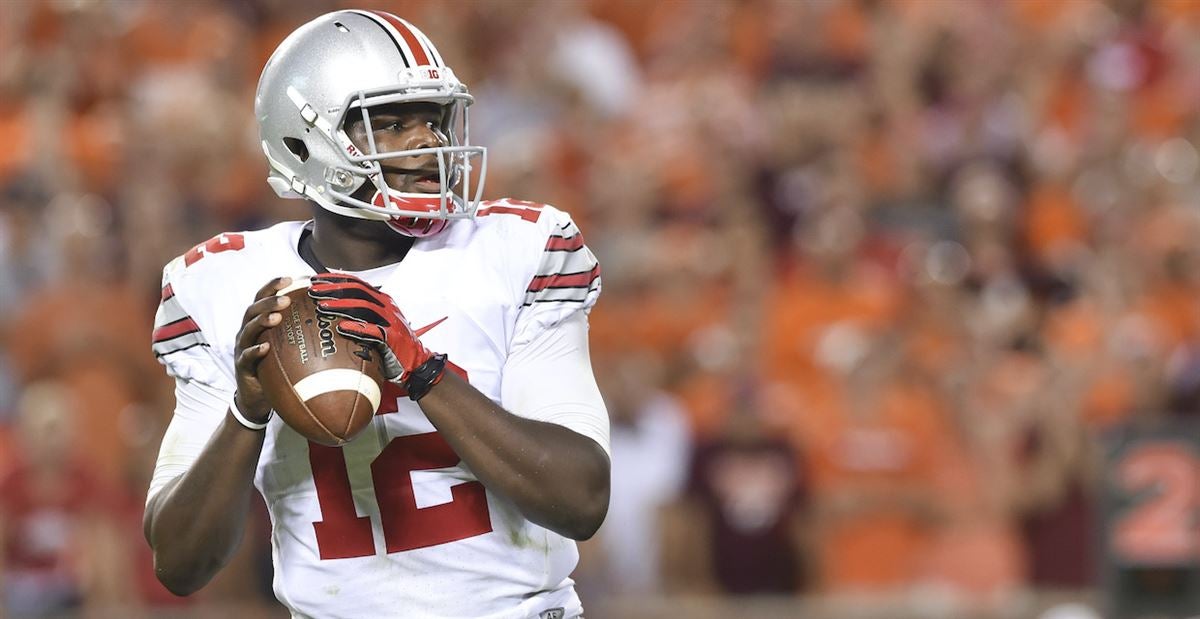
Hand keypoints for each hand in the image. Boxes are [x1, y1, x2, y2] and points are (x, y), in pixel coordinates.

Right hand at [234, 276, 293, 421]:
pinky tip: (265, 348)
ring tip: (277, 316)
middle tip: (286, 298)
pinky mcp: (241, 366)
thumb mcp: (289, 346)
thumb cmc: (276, 366)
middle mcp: (247, 331)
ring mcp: (242, 348)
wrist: (257, 397)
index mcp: (258, 322)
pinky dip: (255, 351)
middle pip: (253, 310)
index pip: (262, 298)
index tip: (289, 278)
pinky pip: (246, 356)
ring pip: (248, 330)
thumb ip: (302, 331)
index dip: (272, 286)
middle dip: (269, 301)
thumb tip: (335, 319)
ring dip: (262, 321)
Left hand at [308, 274, 435, 382]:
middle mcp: (386, 307)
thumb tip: (332, 308)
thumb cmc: (393, 343)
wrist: (417, 361)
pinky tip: (342, 327)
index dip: (336, 279)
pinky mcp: (392, 338)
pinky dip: (356, 328)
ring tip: (323, 306)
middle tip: (314, 292)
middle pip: (357, 292)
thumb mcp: (378, 321)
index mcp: (382, 300)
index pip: (356, 283)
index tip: (317, 279)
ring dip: (341, 306)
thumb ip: (360, 313)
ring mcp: (390, 321)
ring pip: (363, 307)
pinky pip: (373, 331)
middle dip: (333, 290)